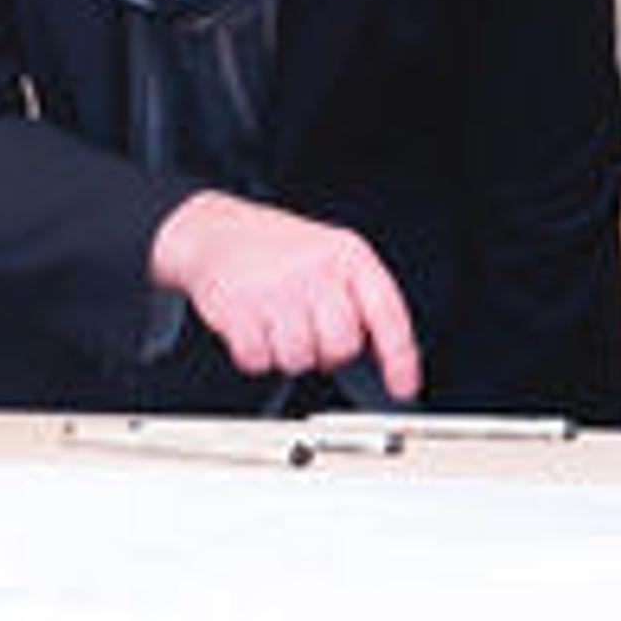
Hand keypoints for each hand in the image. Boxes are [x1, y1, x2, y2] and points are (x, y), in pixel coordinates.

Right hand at [148, 192, 421, 399]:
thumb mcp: (334, 257)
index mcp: (350, 256)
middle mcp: (317, 271)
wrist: (216, 232)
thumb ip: (360, 298)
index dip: (400, 358)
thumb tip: (385, 353)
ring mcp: (277, 289)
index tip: (403, 388)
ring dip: (288, 354)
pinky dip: (255, 355)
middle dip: (328, 352)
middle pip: (342, 347)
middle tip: (311, 331)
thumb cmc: (280, 250)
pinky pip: (259, 361)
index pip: (389, 314)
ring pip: (300, 360)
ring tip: (279, 324)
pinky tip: (254, 326)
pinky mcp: (238, 310)